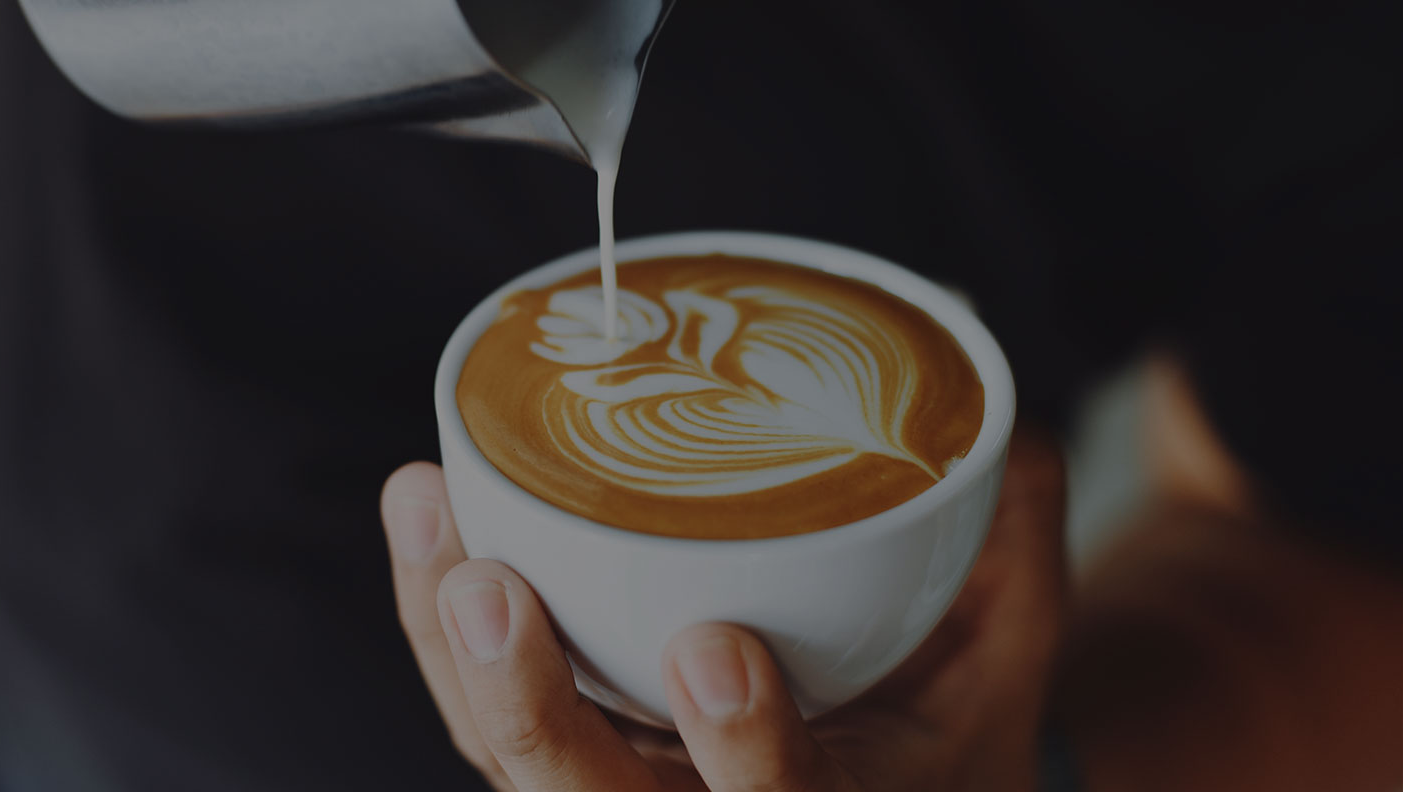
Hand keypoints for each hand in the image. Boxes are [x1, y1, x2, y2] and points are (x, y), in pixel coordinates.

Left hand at [381, 428, 1065, 790]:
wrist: (895, 788)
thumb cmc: (944, 726)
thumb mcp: (1006, 646)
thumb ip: (1010, 538)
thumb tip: (999, 415)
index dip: (748, 753)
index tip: (717, 652)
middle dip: (532, 711)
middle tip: (489, 591)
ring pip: (512, 760)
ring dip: (453, 649)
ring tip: (428, 511)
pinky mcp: (574, 754)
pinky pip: (485, 716)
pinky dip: (441, 626)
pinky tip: (427, 514)